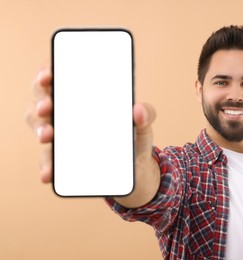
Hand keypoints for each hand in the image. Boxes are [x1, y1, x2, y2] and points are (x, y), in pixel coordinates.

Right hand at [26, 65, 159, 203]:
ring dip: (39, 128)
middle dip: (41, 99)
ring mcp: (63, 135)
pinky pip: (49, 160)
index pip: (62, 76)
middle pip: (44, 97)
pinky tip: (49, 173)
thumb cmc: (134, 138)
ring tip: (48, 136)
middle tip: (47, 107)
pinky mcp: (63, 159)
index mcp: (86, 96)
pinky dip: (47, 165)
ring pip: (39, 125)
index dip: (49, 72)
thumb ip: (147, 115)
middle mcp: (69, 112)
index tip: (48, 76)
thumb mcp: (143, 126)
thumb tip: (138, 110)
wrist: (136, 170)